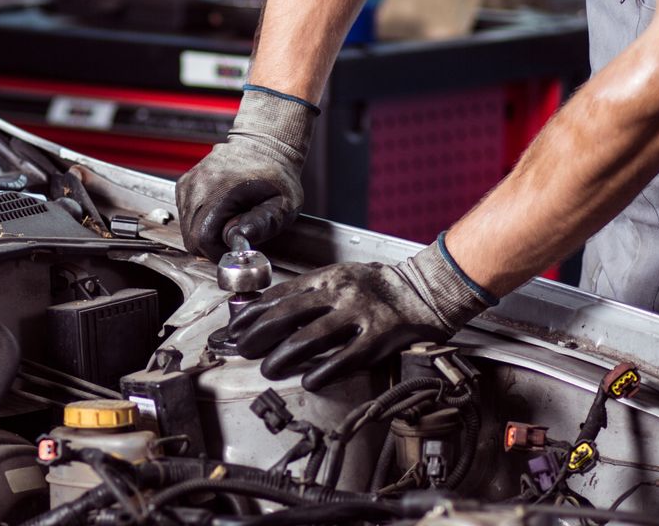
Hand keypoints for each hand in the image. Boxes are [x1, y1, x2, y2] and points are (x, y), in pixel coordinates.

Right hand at [176, 88, 314, 260]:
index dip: (218, 251)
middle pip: (191, 237)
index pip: (202, 239)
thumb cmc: (276, 175)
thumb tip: (240, 238)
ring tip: (230, 218)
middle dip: (213, 244)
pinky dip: (200, 220)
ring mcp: (188, 184)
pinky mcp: (184, 185)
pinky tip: (220, 210)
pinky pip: (186, 216)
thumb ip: (264, 223)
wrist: (263, 144)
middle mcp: (197, 186)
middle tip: (234, 234)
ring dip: (206, 232)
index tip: (235, 245)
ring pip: (187, 229)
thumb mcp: (283, 203)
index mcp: (220, 191)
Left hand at [232, 235, 494, 390]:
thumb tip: (268, 311)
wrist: (425, 290)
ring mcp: (359, 315)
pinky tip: (309, 381)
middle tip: (243, 350)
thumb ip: (308, 292)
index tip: (233, 328)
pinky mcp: (379, 337)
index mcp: (326, 277)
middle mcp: (339, 293)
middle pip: (287, 315)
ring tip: (268, 369)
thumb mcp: (339, 277)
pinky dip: (323, 371)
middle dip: (258, 335)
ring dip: (283, 356)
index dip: (251, 313)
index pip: (278, 295)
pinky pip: (346, 358)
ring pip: (311, 338)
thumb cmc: (377, 287)